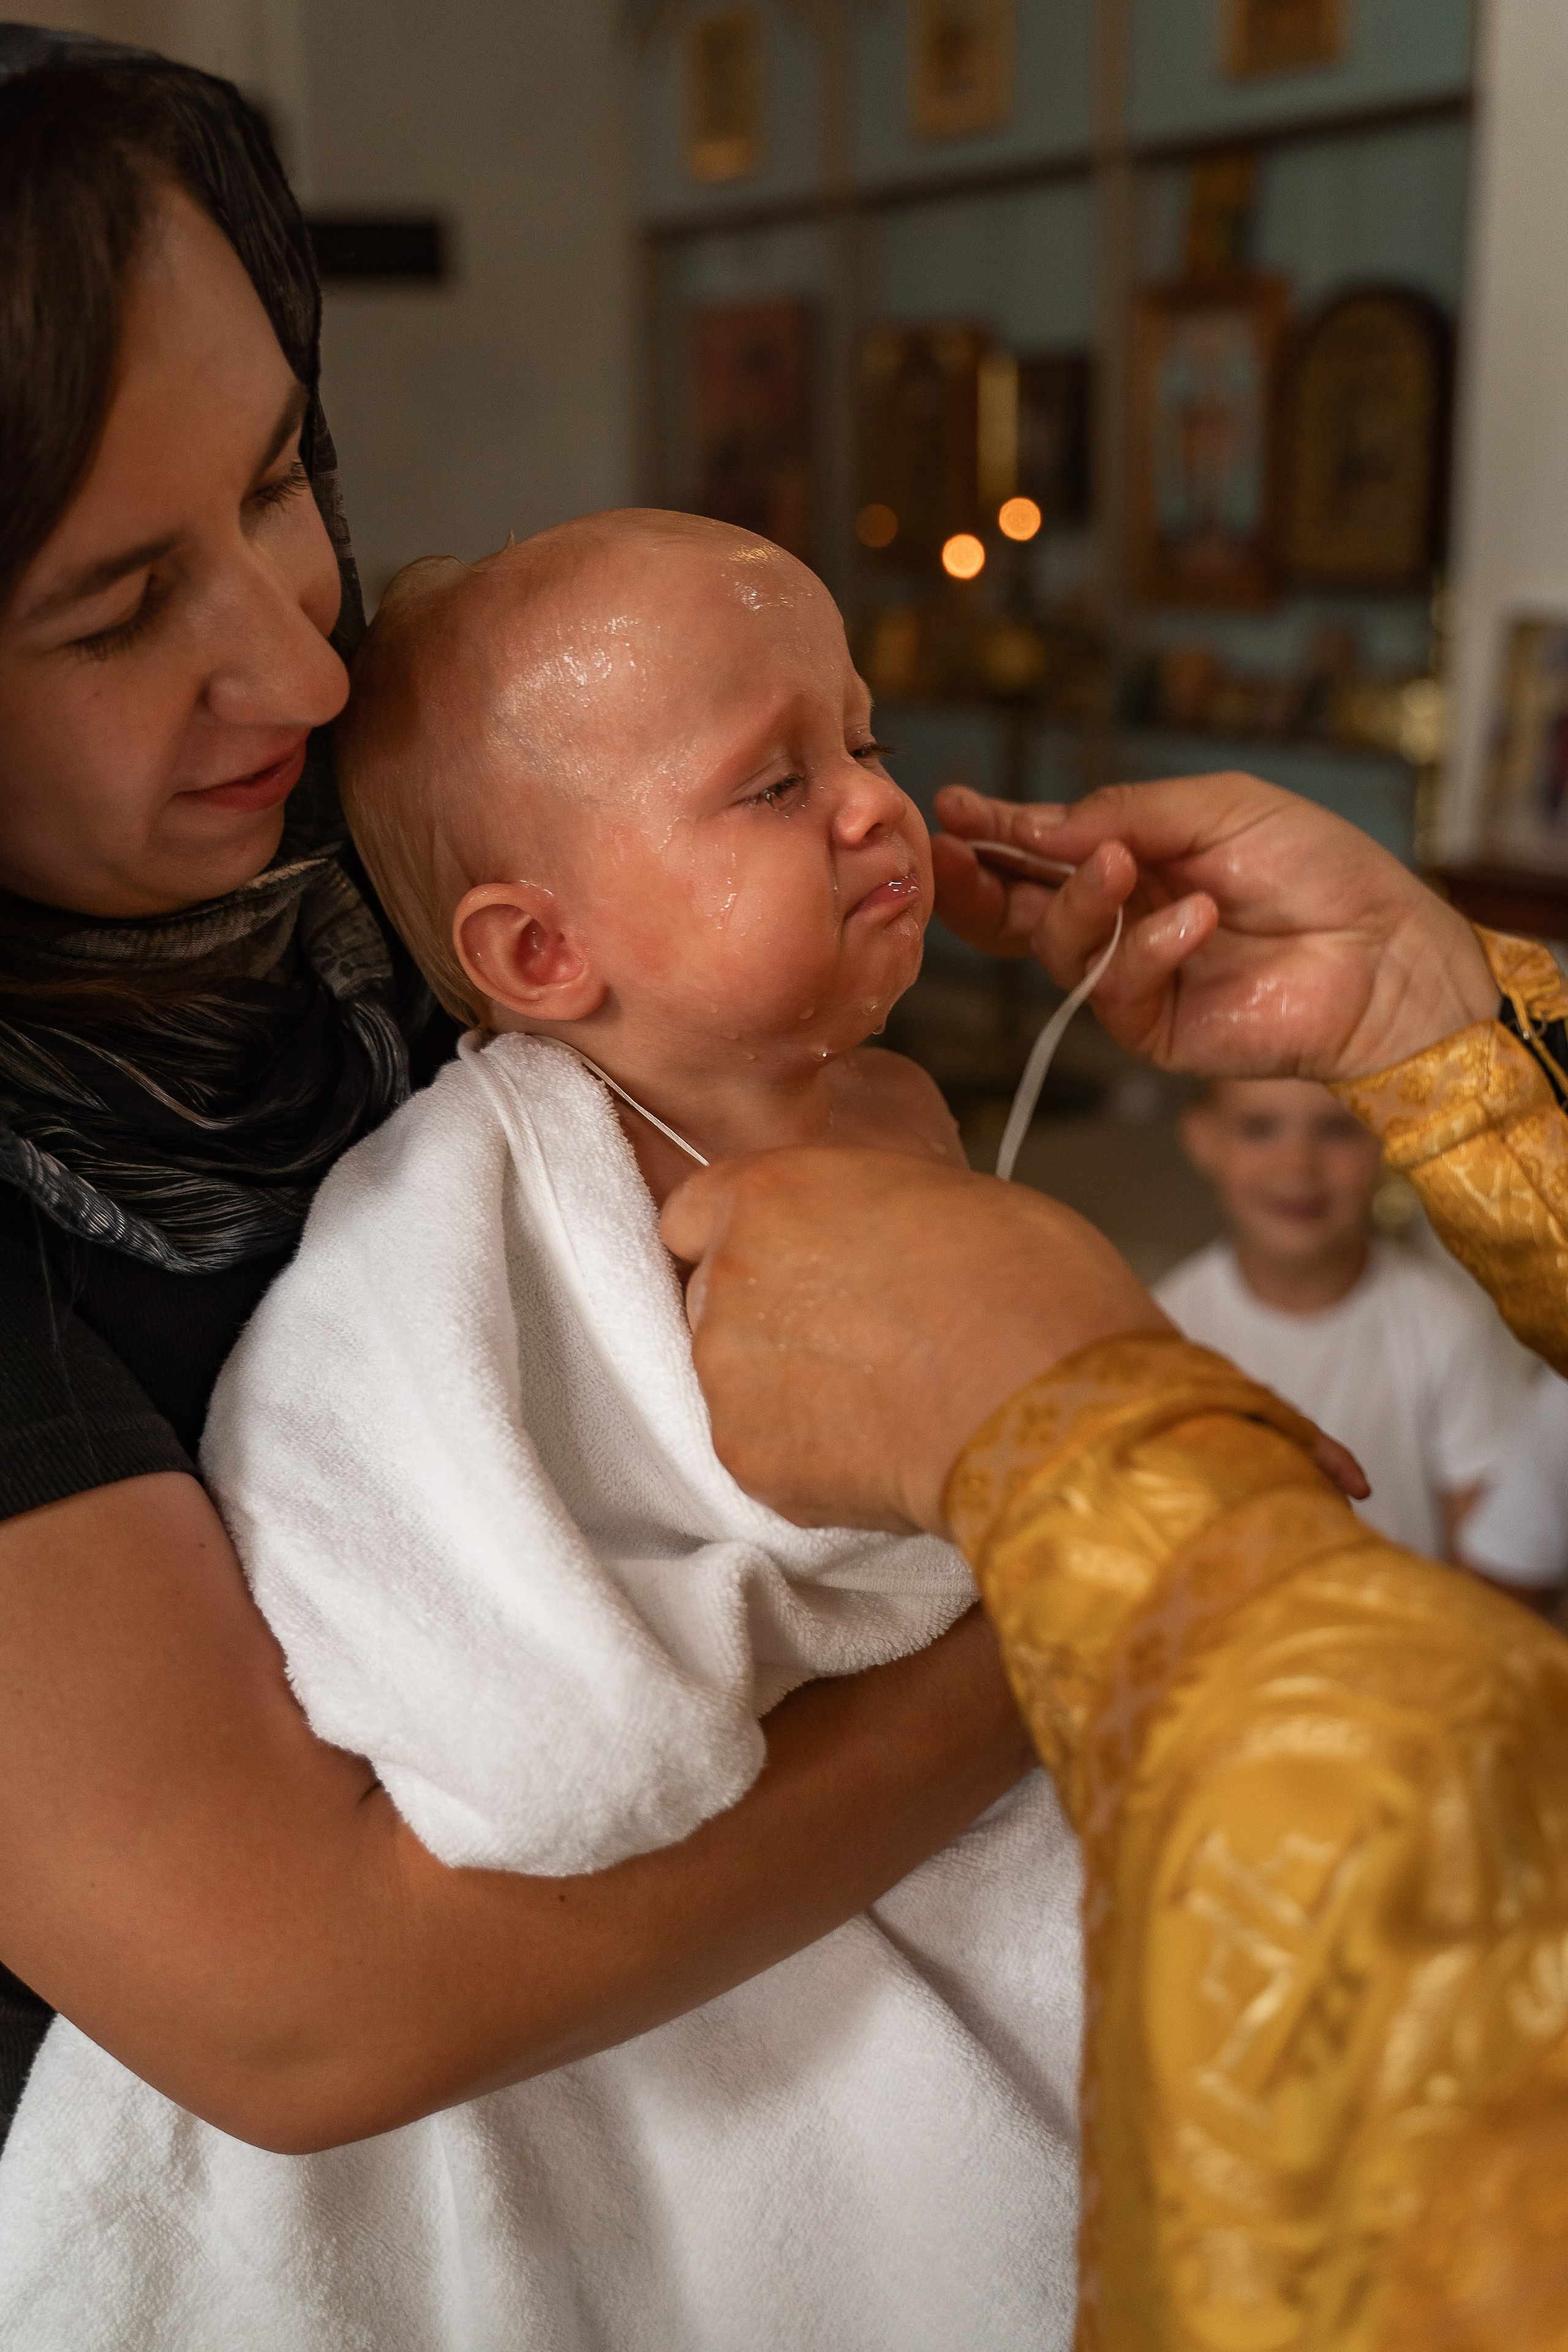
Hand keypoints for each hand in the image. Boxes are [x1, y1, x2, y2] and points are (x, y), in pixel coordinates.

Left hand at [661, 1147, 1170, 1534]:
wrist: (1053, 1408)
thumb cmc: (1031, 1289)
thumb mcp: (946, 1194)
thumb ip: (864, 1209)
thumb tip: (868, 1233)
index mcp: (769, 1195)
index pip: (694, 1214)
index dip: (745, 1239)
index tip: (789, 1261)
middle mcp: (728, 1279)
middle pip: (710, 1298)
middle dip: (771, 1315)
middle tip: (857, 1336)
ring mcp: (728, 1376)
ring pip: (733, 1378)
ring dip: (785, 1386)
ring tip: (880, 1396)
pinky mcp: (748, 1460)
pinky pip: (762, 1448)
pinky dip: (806, 1451)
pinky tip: (878, 1443)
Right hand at [932, 773, 1496, 1083]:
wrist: (1386, 949)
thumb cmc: (1318, 869)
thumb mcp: (1217, 808)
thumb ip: (1125, 812)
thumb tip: (1040, 827)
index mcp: (1131, 862)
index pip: (1040, 850)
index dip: (994, 830)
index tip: (951, 807)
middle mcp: (1120, 921)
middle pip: (1018, 911)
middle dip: (980, 882)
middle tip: (956, 854)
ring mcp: (1134, 978)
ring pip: (1056, 947)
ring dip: (1076, 901)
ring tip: (1116, 865)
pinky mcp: (1155, 1028)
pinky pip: (1117, 990)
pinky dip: (1149, 948)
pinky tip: (1196, 919)